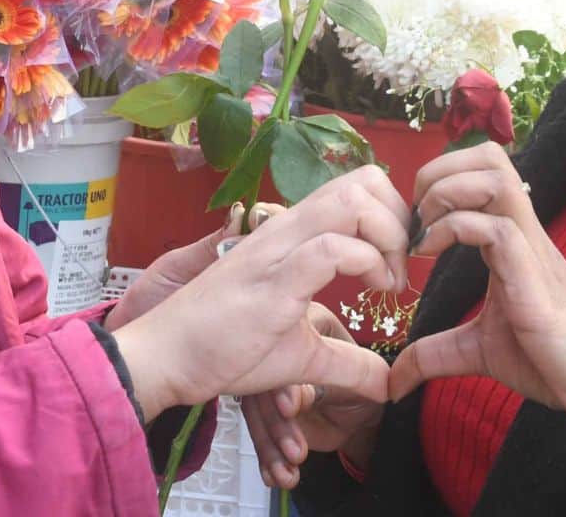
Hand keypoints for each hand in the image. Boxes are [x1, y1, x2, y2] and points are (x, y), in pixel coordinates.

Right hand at [114, 166, 409, 421]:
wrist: (167, 356)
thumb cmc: (224, 348)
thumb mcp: (300, 355)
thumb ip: (345, 362)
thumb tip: (386, 383)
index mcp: (292, 235)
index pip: (356, 188)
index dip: (392, 217)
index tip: (396, 264)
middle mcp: (286, 229)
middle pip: (362, 181)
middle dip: (398, 219)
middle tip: (398, 270)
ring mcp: (278, 249)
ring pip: (351, 201)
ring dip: (387, 235)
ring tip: (387, 281)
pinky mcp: (272, 279)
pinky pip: (330, 248)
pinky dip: (365, 263)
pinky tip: (370, 292)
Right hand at [241, 304, 383, 489]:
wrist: (367, 414)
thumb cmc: (371, 385)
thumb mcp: (365, 379)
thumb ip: (335, 380)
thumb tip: (299, 397)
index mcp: (305, 325)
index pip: (284, 350)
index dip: (283, 383)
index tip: (289, 408)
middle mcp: (279, 352)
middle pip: (263, 386)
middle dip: (277, 424)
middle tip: (295, 450)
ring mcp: (269, 384)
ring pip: (258, 414)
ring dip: (272, 448)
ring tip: (289, 471)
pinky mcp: (266, 413)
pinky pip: (260, 435)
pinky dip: (268, 459)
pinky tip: (276, 476)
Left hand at [389, 143, 565, 495]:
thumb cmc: (555, 362)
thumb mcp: (480, 353)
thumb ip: (436, 354)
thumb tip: (395, 381)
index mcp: (512, 240)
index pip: (481, 171)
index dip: (439, 176)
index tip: (412, 220)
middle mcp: (524, 235)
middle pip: (489, 156)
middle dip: (439, 169)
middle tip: (415, 213)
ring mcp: (532, 253)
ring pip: (496, 177)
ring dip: (447, 190)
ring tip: (424, 230)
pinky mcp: (536, 283)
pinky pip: (498, 230)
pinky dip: (456, 231)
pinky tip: (430, 258)